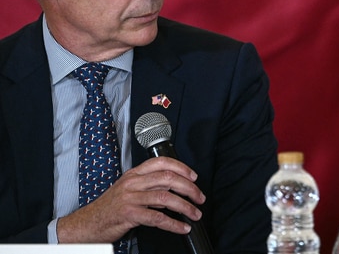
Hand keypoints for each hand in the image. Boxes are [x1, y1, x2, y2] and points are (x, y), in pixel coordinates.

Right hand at [56, 157, 205, 243]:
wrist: (87, 224)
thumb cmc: (110, 207)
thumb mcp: (128, 189)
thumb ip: (149, 184)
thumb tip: (175, 187)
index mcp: (134, 173)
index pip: (161, 162)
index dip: (182, 168)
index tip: (194, 177)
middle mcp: (132, 182)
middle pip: (168, 179)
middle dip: (189, 188)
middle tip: (200, 197)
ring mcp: (130, 198)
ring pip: (165, 198)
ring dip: (185, 207)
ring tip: (195, 214)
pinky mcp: (128, 214)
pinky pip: (157, 218)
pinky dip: (173, 224)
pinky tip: (182, 227)